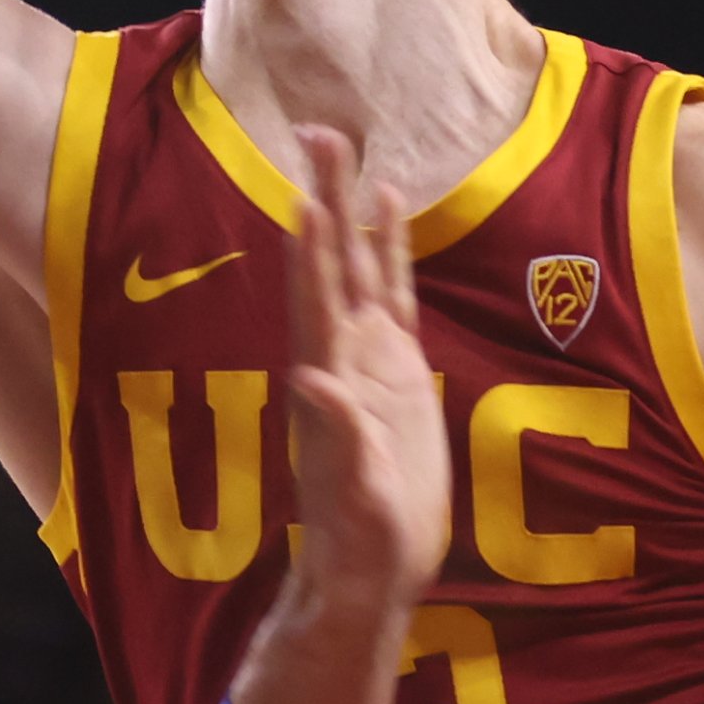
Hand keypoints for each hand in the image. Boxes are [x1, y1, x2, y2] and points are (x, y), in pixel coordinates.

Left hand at [229, 125, 442, 703]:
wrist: (372, 572)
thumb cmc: (359, 544)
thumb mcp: (354, 496)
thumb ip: (335, 439)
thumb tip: (310, 381)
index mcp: (329, 381)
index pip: (317, 300)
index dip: (313, 247)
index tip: (305, 188)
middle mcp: (343, 359)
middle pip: (333, 264)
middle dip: (326, 197)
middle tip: (320, 130)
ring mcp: (369, 363)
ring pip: (363, 271)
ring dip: (355, 213)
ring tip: (353, 151)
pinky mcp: (398, 377)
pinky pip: (395, 300)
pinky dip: (393, 255)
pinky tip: (392, 214)